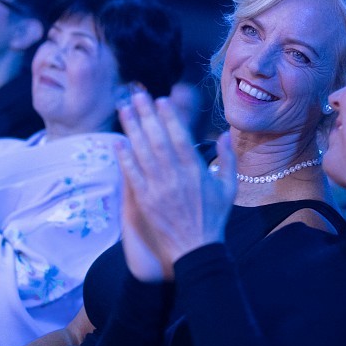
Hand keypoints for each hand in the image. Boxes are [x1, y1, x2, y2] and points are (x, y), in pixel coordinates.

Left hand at [116, 92, 236, 279]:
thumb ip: (227, 160)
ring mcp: (159, 188)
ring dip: (132, 129)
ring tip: (124, 110)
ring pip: (142, 153)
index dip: (169, 117)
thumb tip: (223, 135)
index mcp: (196, 171)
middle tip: (136, 95)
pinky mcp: (146, 200)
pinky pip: (132, 175)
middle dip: (146, 115)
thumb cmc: (214, 218)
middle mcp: (176, 176)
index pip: (180, 137)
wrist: (196, 249)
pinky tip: (117, 142)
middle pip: (158, 139)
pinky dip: (125, 158)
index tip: (160, 100)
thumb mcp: (228, 187)